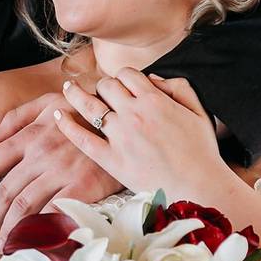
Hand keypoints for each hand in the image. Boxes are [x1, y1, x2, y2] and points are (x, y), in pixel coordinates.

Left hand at [0, 92, 122, 243]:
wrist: (124, 125)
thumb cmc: (83, 116)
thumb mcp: (49, 102)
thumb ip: (17, 117)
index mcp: (30, 135)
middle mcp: (42, 154)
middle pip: (5, 193)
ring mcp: (62, 172)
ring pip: (24, 207)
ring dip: (10, 230)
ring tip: (4, 244)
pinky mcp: (82, 187)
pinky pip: (53, 213)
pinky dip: (38, 230)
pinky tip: (31, 242)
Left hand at [54, 68, 233, 197]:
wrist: (197, 186)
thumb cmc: (202, 152)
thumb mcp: (199, 111)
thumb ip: (179, 87)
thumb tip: (154, 78)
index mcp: (155, 99)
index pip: (128, 75)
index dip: (122, 77)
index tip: (120, 85)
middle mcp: (134, 113)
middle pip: (106, 86)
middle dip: (102, 86)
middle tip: (98, 92)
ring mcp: (120, 136)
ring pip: (90, 105)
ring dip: (76, 94)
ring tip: (67, 89)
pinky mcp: (111, 159)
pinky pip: (82, 138)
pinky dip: (68, 125)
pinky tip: (59, 116)